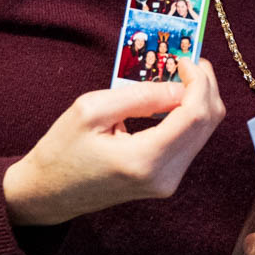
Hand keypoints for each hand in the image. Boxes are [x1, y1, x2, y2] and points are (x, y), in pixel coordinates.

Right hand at [2, 59, 225, 225]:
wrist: (47, 194)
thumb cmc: (61, 151)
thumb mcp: (91, 110)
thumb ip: (139, 95)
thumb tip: (179, 85)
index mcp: (144, 159)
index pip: (196, 114)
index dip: (198, 81)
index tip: (184, 60)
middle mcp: (164, 176)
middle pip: (208, 122)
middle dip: (204, 86)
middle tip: (187, 63)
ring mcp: (167, 183)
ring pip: (204, 132)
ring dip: (198, 100)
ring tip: (179, 77)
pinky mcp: (166, 182)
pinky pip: (191, 142)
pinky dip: (189, 116)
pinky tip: (174, 99)